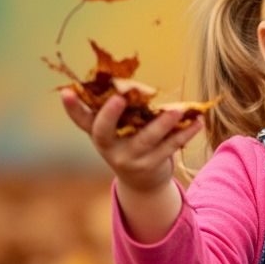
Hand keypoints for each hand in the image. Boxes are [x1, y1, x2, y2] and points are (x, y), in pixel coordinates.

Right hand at [61, 89, 202, 193]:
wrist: (142, 183)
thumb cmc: (129, 142)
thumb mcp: (119, 129)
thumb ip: (119, 110)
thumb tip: (127, 80)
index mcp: (98, 133)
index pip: (81, 119)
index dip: (72, 107)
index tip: (66, 92)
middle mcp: (108, 147)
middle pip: (104, 131)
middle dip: (110, 115)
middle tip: (118, 98)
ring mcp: (129, 159)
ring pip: (146, 139)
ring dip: (163, 123)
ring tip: (179, 110)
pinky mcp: (151, 166)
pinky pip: (170, 147)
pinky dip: (186, 133)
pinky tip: (198, 121)